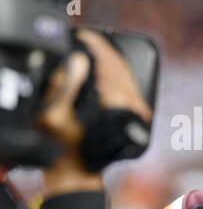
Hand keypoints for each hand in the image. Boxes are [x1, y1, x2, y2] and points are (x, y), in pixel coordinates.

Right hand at [38, 29, 151, 196]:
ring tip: (96, 50)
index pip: (112, 64)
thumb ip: (67, 85)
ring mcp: (140, 114)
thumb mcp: (57, 114)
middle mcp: (135, 109)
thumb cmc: (67, 148)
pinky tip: (107, 70)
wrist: (80, 172)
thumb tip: (80, 60)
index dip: (97, 46)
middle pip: (123, 68)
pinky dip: (118, 75)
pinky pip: (130, 88)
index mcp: (119, 105)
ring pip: (128, 77)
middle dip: (105, 50)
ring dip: (112, 61)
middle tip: (89, 40)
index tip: (85, 36)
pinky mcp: (138, 118)